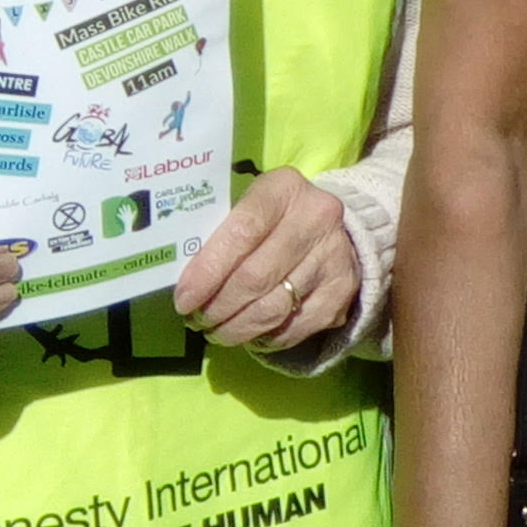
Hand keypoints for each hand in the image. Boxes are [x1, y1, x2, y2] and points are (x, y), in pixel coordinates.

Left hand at [172, 164, 357, 349]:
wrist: (335, 229)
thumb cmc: (274, 219)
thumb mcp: (249, 207)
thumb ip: (220, 235)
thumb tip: (187, 284)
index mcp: (284, 189)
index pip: (242, 232)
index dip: (208, 271)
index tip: (184, 299)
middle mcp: (317, 218)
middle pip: (255, 277)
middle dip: (218, 307)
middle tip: (197, 320)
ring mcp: (335, 256)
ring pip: (273, 308)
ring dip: (236, 328)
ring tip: (217, 332)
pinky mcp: (342, 291)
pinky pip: (294, 328)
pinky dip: (265, 338)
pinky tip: (250, 334)